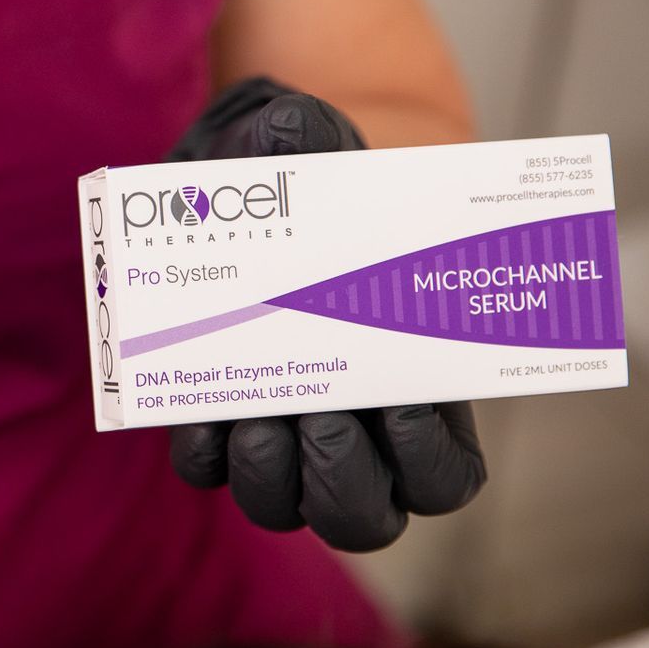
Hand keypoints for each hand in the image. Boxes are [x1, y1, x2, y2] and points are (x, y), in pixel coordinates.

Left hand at [164, 78, 485, 551]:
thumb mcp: (312, 145)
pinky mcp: (209, 421)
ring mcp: (276, 431)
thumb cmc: (298, 174)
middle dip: (346, 482)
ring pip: (283, 504)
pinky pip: (206, 466)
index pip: (444, 475)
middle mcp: (348, 425)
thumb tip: (290, 131)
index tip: (406, 404)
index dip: (432, 462)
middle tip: (326, 420)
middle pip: (364, 515)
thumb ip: (311, 137)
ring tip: (259, 419)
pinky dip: (205, 446)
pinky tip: (205, 404)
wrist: (225, 182)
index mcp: (411, 381)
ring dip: (272, 476)